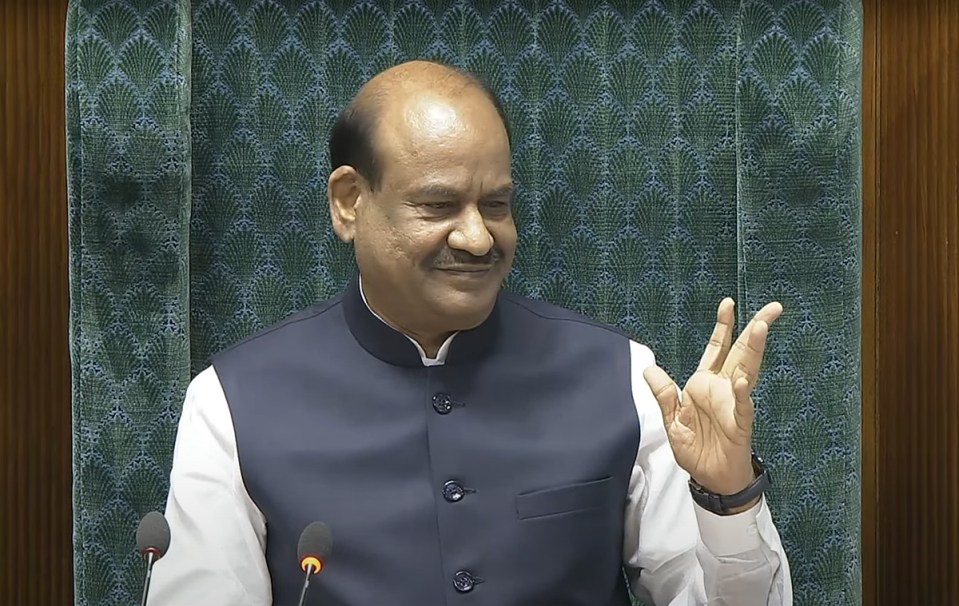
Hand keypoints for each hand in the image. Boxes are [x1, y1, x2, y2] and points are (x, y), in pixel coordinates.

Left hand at [643, 298, 782, 498]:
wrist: (710, 480)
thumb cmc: (697, 449)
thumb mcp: (672, 420)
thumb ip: (664, 394)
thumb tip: (649, 369)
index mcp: (705, 385)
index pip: (717, 349)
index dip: (723, 327)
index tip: (728, 304)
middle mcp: (723, 390)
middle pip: (741, 353)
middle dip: (755, 329)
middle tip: (772, 308)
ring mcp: (734, 405)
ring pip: (746, 372)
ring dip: (753, 350)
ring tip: (760, 328)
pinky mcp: (740, 425)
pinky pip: (742, 407)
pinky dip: (741, 394)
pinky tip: (741, 380)